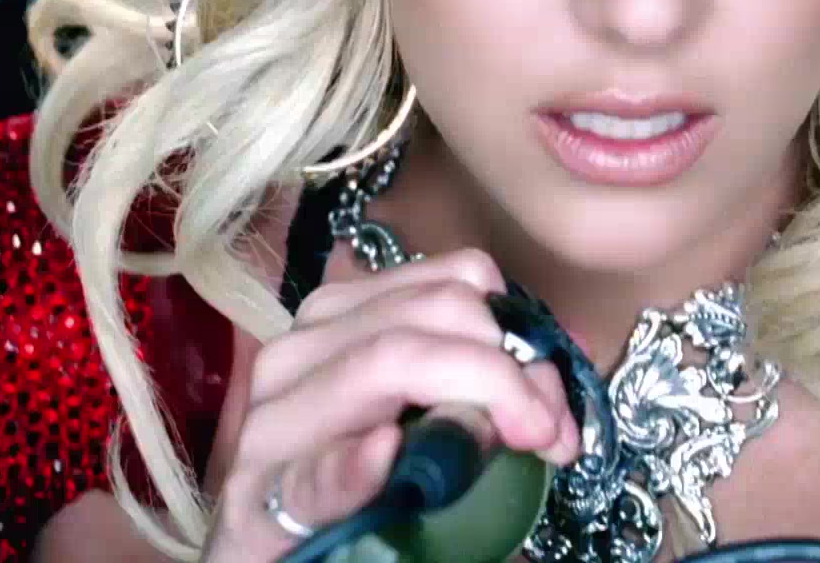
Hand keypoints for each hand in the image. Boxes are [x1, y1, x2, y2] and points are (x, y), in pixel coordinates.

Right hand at [200, 249, 580, 562]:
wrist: (283, 560)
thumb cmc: (364, 487)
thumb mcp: (431, 421)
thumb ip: (488, 387)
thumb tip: (561, 370)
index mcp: (345, 318)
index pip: (456, 283)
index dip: (521, 331)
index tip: (555, 404)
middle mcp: (302, 349)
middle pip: (433, 313)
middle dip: (508, 370)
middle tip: (547, 437)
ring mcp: (273, 423)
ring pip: (386, 361)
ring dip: (472, 402)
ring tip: (509, 449)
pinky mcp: (258, 502)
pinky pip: (314, 472)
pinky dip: (355, 462)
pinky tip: (386, 456)